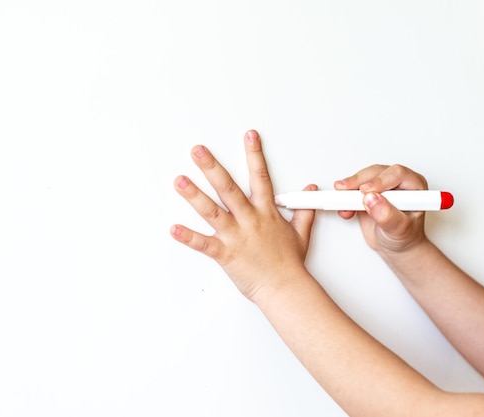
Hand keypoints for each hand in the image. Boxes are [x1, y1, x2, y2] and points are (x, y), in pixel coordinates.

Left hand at [170, 130, 316, 300]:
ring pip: (212, 211)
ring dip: (194, 196)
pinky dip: (188, 237)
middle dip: (212, 167)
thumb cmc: (289, 264)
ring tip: (179, 181)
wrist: (286, 289)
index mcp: (265, 213)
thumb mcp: (301, 234)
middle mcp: (249, 220)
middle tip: (198, 151)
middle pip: (228, 188)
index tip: (248, 135)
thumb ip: (302, 211)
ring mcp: (235, 237)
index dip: (254, 154)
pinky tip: (174, 228)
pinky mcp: (225, 254)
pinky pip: (204, 244)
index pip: (260, 177)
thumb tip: (309, 193)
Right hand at [334, 164, 427, 254]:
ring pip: (363, 178)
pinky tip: (344, 208)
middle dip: (358, 181)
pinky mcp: (366, 192)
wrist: (395, 245)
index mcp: (414, 186)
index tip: (365, 191)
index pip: (397, 174)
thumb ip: (387, 215)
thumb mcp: (399, 230)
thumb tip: (372, 199)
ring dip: (349, 188)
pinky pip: (353, 188)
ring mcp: (381, 186)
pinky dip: (345, 197)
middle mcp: (398, 182)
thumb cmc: (405, 237)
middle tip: (346, 190)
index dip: (379, 180)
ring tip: (343, 203)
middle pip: (376, 172)